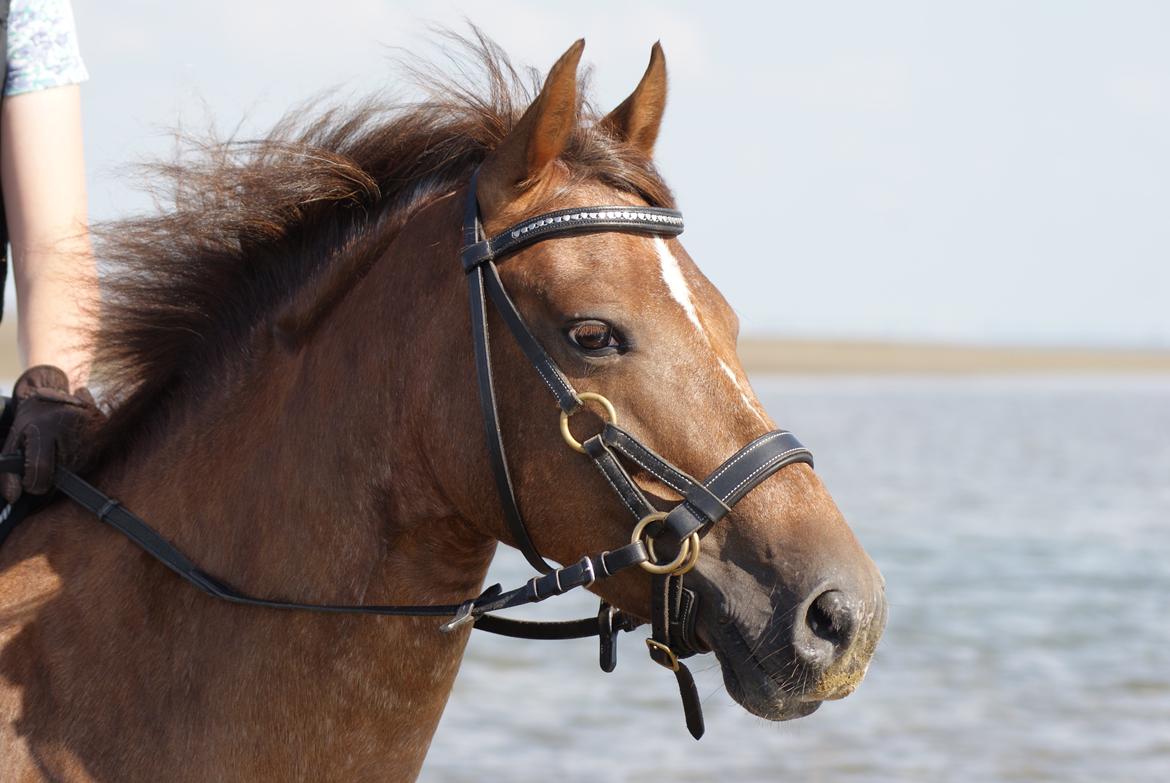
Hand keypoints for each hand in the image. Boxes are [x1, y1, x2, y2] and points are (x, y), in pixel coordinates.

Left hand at [2, 365, 103, 502]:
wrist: (51, 391)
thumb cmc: (30, 420)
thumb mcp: (13, 441)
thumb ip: (8, 471)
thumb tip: (13, 497)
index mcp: (44, 426)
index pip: (41, 471)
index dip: (33, 484)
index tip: (30, 483)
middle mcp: (70, 424)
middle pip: (62, 472)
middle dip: (52, 474)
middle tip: (45, 459)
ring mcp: (90, 425)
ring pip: (79, 468)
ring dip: (68, 468)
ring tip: (58, 450)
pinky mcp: (103, 427)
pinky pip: (93, 458)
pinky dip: (82, 460)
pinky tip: (73, 447)